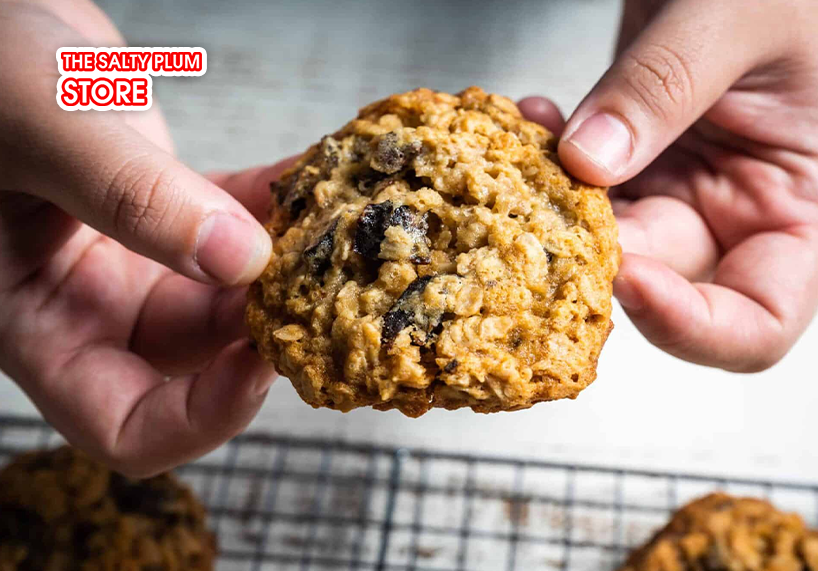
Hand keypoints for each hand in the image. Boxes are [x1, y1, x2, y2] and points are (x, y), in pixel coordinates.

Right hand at [0, 0, 291, 475]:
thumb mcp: (38, 130)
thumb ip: (132, 196)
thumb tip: (239, 258)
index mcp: (42, 322)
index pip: (126, 425)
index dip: (201, 416)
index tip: (260, 363)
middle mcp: (94, 302)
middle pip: (203, 357)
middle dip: (265, 327)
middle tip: (319, 283)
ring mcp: (139, 256)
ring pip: (234, 291)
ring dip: (287, 262)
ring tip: (335, 224)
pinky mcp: (173, 206)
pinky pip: (241, 220)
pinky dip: (280, 202)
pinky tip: (317, 175)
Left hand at [521, 0, 817, 371]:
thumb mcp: (738, 18)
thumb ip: (665, 89)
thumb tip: (587, 160)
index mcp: (798, 204)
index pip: (756, 320)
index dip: (690, 325)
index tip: (628, 279)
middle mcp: (736, 206)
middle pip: (658, 277)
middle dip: (594, 252)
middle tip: (549, 207)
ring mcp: (679, 180)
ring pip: (602, 232)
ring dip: (555, 202)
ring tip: (531, 147)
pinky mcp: (631, 148)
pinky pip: (577, 178)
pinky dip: (549, 154)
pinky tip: (536, 115)